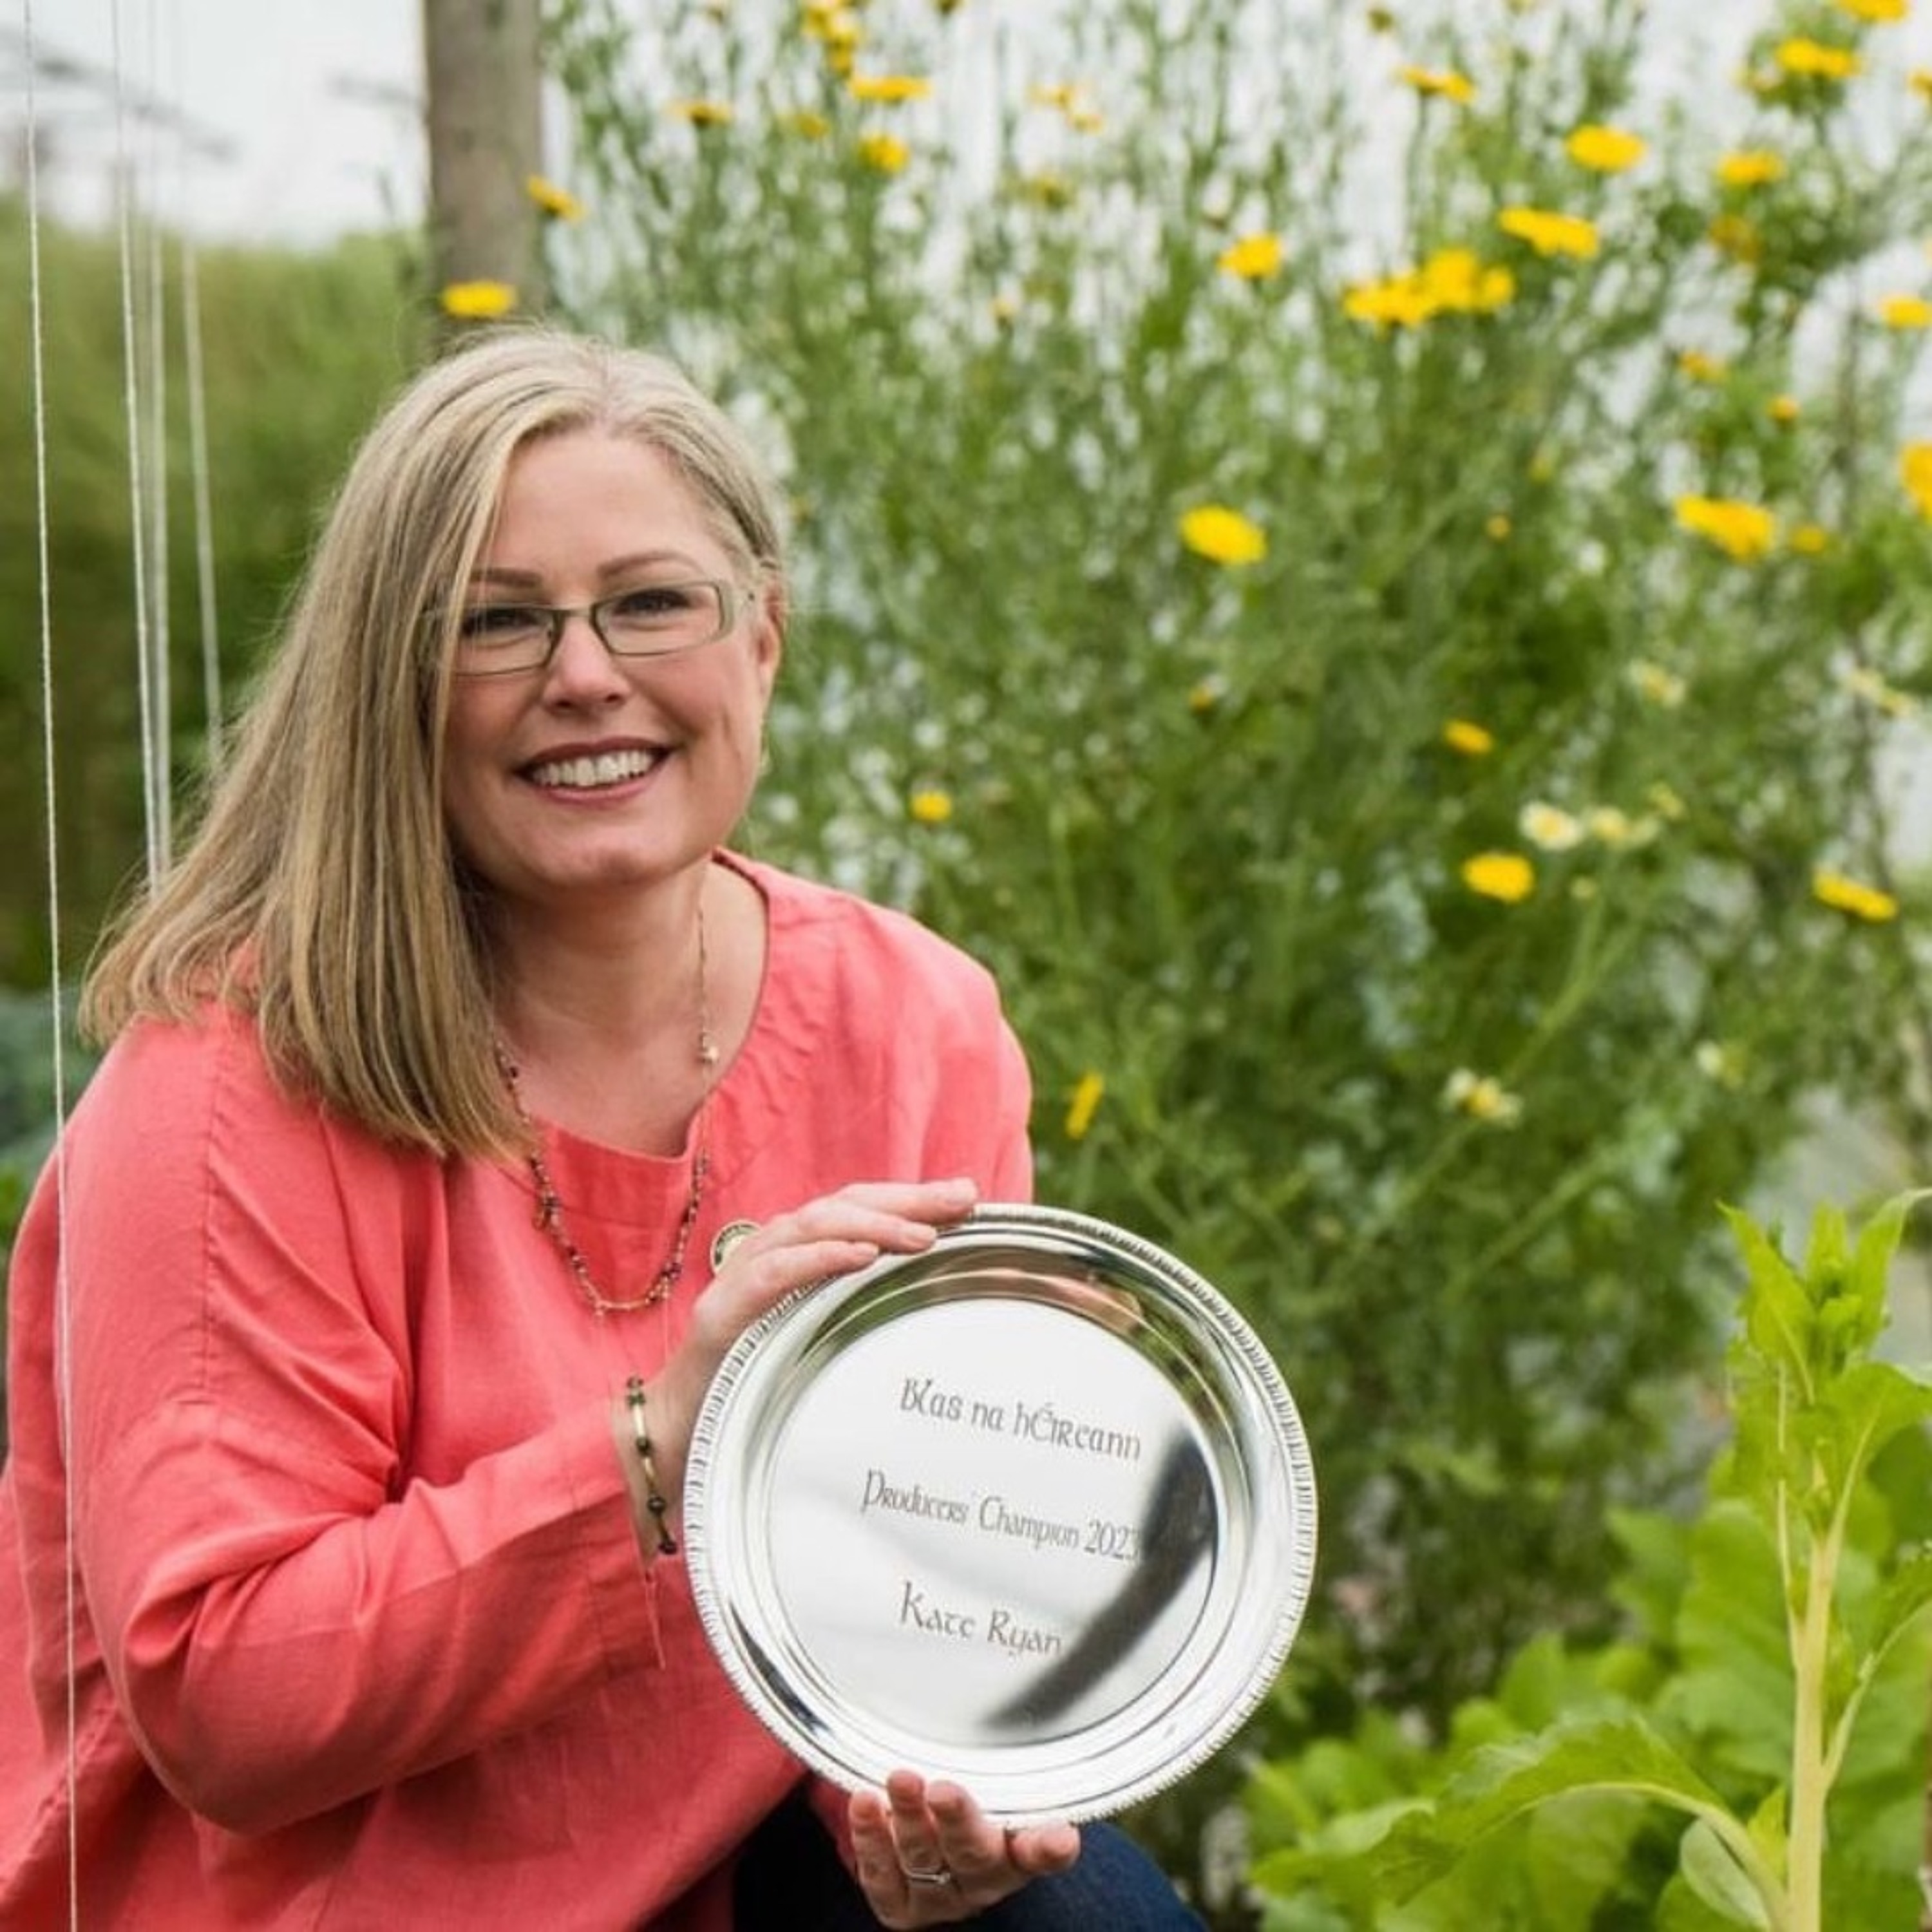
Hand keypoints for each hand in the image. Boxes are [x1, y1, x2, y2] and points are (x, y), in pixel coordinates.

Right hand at [612, 1179, 979, 1541]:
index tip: (969, 1196)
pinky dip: (821, 1258)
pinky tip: (862, 1258)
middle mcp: (771, 1251)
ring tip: (925, 1235)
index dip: (911, 1197)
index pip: (858, 1207)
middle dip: (906, 1199)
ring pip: (812, 1226)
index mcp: (797, 1252)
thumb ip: (862, 1309)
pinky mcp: (724, 1312)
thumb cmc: (760, 1384)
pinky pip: (777, 1272)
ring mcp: (744, 1276)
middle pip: (843, 1205)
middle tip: (962, 1200)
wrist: (682, 1435)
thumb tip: (937, 1302)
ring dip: (873, 1224)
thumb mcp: (822, 1338)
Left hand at [849, 1769, 1079, 1926]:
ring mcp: (940, 1897)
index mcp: (1018, 1851)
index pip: (1042, 1851)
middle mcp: (983, 1879)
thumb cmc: (974, 1808)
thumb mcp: (997, 1787)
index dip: (1050, 1848)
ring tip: (900, 1780)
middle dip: (959, 1821)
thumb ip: (1007, 1762)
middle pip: (975, 1854)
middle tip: (945, 1790)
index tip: (1060, 1836)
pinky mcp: (899, 1905)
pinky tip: (863, 1804)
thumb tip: (1016, 1700)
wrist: (933, 1859)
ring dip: (909, 1819)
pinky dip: (870, 1838)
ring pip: (924, 1859)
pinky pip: (882, 1876)